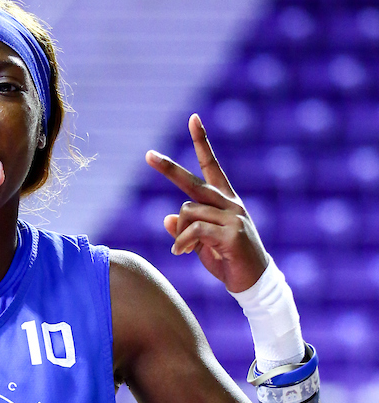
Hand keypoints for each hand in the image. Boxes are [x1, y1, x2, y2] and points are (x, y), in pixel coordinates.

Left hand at [145, 114, 268, 293]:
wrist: (253, 283)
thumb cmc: (228, 263)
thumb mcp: (202, 245)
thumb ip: (186, 230)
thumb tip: (166, 218)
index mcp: (225, 201)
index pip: (212, 166)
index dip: (202, 142)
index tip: (193, 118)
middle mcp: (231, 204)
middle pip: (194, 182)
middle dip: (169, 168)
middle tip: (148, 155)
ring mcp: (233, 217)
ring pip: (188, 211)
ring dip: (178, 234)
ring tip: (181, 250)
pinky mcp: (232, 233)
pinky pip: (194, 229)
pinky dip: (182, 242)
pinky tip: (181, 253)